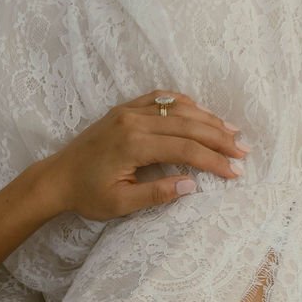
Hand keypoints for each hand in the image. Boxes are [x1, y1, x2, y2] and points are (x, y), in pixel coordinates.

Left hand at [40, 89, 248, 221]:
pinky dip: (185, 104)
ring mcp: (129, 110)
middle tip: (244, 150)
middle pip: (187, 124)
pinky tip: (201, 113)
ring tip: (232, 131)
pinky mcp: (125, 109)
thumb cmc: (87, 195)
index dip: (213, 160)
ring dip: (208, 118)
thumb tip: (191, 185)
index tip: (235, 171)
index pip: (185, 148)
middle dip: (219, 137)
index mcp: (134, 144)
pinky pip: (161, 98)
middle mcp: (134, 120)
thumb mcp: (121, 203)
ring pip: (177, 107)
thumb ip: (156, 194)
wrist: (57, 177)